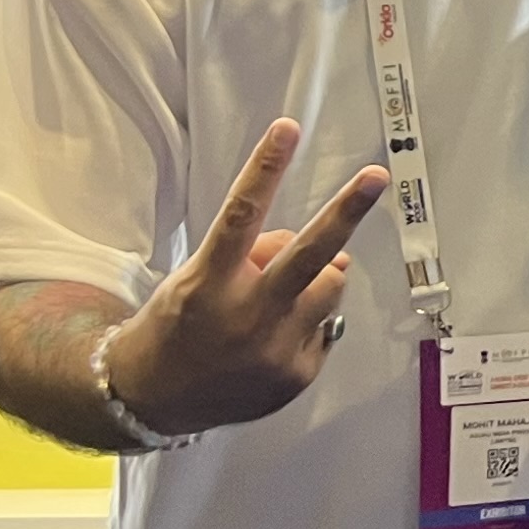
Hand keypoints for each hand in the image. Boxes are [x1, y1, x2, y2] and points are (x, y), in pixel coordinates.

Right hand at [107, 119, 386, 438]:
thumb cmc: (178, 326)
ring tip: (280, 295)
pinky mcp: (297, 374)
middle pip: (310, 254)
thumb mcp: (195, 278)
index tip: (286, 130)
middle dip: (346, 210)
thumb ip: (254, 257)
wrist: (152, 399)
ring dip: (318, 277)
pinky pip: (325, 326)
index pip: (241, 213)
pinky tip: (272, 338)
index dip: (266, 167)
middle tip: (375, 177)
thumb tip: (331, 256)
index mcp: (209, 282)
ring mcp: (276, 348)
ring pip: (330, 284)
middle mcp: (246, 315)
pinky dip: (307, 322)